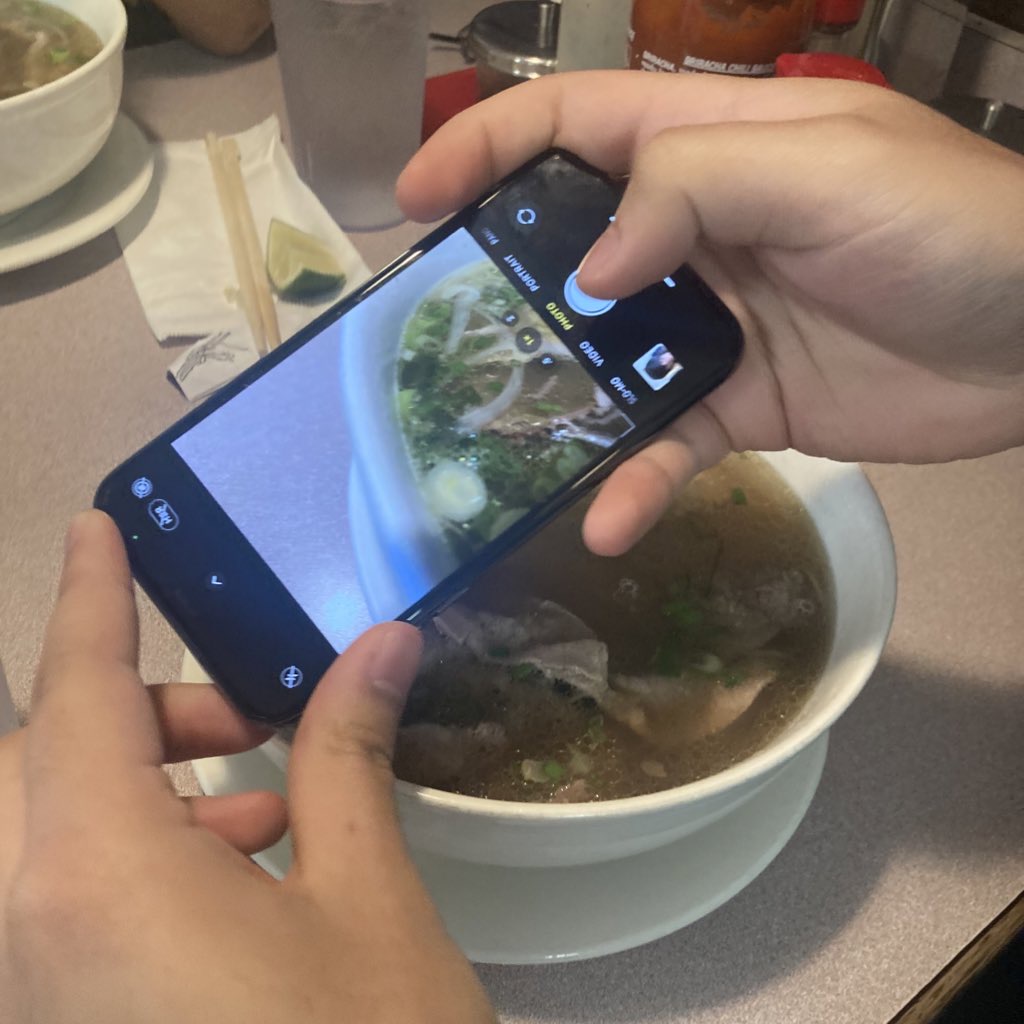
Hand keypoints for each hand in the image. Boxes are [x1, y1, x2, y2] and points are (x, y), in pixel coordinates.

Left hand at [0, 511, 494, 1023]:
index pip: (79, 694)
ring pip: (42, 834)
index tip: (101, 524)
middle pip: (35, 763)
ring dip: (137, 789)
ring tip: (261, 799)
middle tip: (242, 717)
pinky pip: (60, 902)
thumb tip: (383, 643)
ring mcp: (36, 988)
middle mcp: (27, 931)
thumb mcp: (364, 898)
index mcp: (92, 879)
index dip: (94, 598)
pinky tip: (241, 873)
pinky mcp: (62, 1018)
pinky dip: (132, 859)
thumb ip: (347, 754)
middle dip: (133, 714)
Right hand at [398, 73, 1023, 554]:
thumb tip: (593, 270)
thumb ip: (698, 191)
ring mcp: (711, 327)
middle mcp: (694, 234)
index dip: (489, 151)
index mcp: (707, 148)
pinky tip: (606, 521)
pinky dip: (632, 481)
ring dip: (552, 403)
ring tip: (494, 443)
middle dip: (498, 288)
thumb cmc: (948, 228)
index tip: (418, 202)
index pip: (573, 128)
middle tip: (433, 339)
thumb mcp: (827, 171)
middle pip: (568, 250)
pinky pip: (666, 444)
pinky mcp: (740, 405)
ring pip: (603, 361)